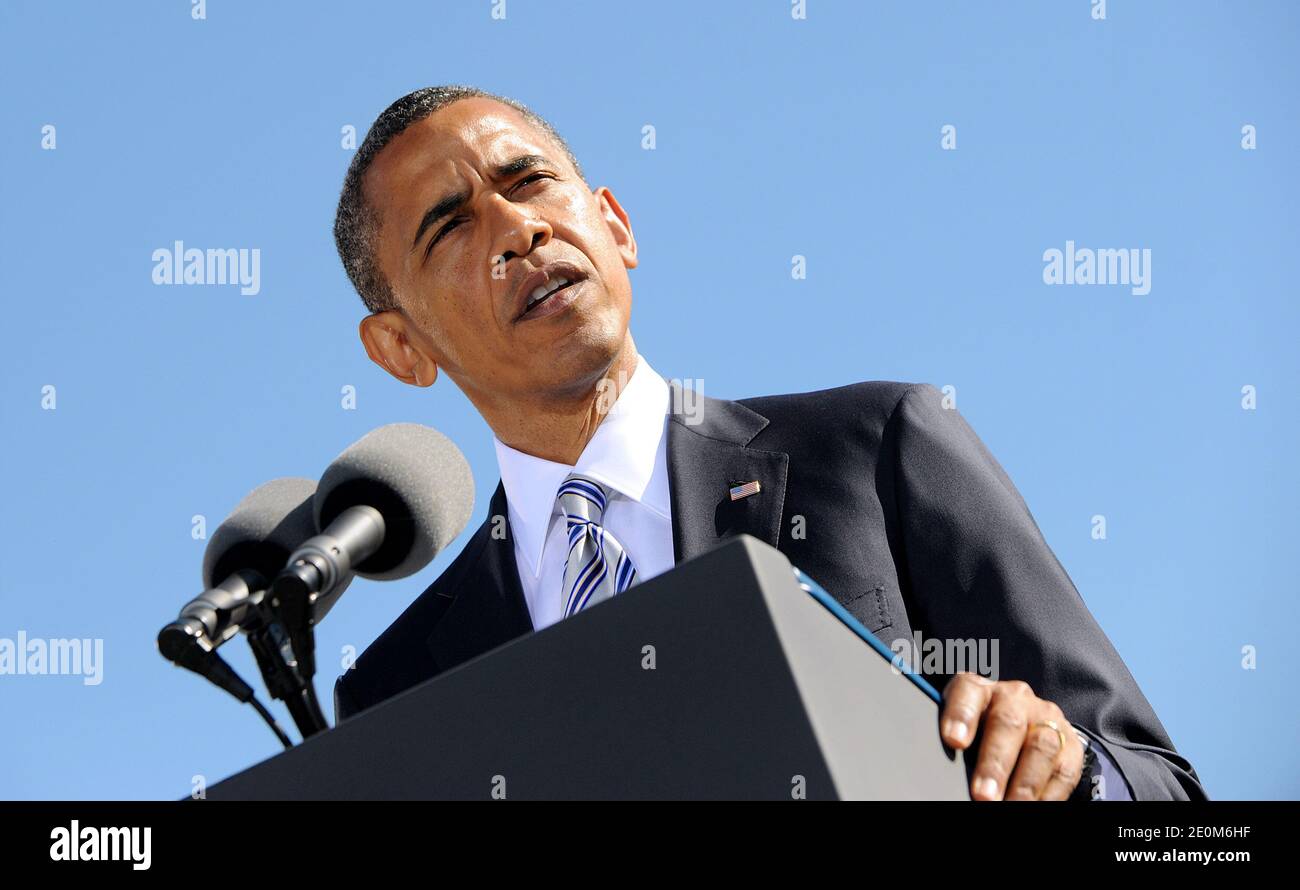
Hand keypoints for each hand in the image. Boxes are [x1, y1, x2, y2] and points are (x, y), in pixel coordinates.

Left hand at [940, 673, 1084, 800]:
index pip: (968, 692)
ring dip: (1024, 783)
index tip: (954, 741)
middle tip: (983, 795)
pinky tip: (1034, 806)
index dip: (962, 715)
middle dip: (995, 763)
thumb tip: (943, 771)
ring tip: (1010, 806)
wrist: (1025, 723)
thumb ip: (955, 738)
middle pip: (1008, 724)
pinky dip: (1049, 794)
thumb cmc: (979, 729)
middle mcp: (1015, 698)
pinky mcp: (1071, 744)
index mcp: (979, 689)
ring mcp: (1046, 718)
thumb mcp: (961, 726)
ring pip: (1040, 747)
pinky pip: (1064, 770)